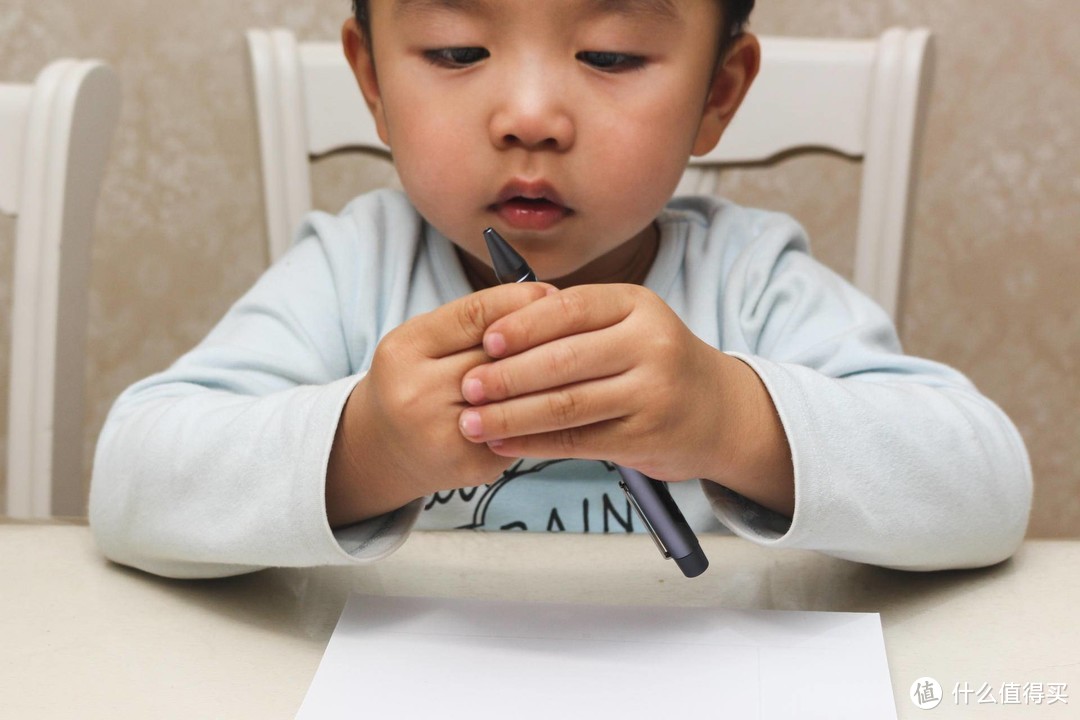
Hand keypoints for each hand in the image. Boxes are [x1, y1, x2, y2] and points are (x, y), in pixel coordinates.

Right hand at [326, 282, 554, 525]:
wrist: (382, 447)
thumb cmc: (415, 380)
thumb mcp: (425, 340)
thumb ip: (473, 321)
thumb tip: (543, 296)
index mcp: (405, 350)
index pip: (474, 315)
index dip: (519, 301)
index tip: (550, 293)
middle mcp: (417, 392)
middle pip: (499, 357)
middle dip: (542, 339)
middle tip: (576, 326)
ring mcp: (442, 433)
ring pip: (516, 395)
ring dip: (551, 378)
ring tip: (576, 361)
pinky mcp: (469, 464)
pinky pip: (521, 431)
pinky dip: (543, 415)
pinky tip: (560, 402)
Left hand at [457, 284, 793, 512]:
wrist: (717, 411)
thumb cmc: (654, 362)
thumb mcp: (628, 323)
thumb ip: (574, 320)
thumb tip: (493, 323)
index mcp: (638, 305)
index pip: (570, 309)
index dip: (522, 325)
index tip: (484, 340)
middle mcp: (650, 344)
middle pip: (564, 360)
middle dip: (507, 375)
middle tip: (467, 386)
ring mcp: (651, 393)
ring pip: (567, 405)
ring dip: (512, 415)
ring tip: (472, 421)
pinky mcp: (645, 437)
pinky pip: (577, 441)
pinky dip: (534, 443)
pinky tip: (503, 442)